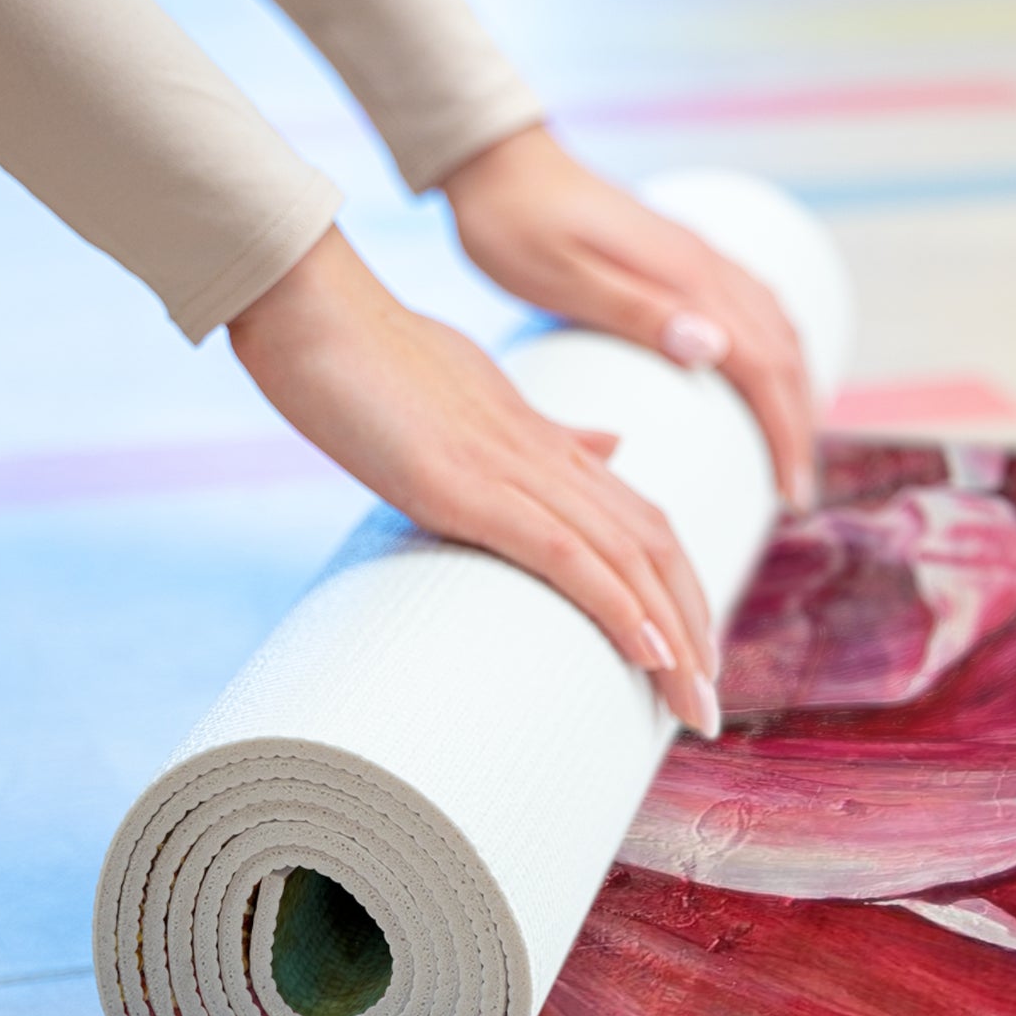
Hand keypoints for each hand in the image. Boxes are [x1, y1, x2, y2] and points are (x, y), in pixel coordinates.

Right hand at [228, 227, 720, 736]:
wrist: (310, 307)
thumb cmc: (374, 356)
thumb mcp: (479, 397)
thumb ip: (547, 432)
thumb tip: (608, 447)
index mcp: (549, 445)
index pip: (643, 524)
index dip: (678, 591)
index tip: (691, 655)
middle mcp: (549, 459)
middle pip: (655, 549)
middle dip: (691, 632)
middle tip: (704, 708)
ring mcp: (513, 471)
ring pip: (628, 558)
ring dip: (672, 639)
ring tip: (694, 707)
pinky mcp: (468, 489)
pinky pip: (566, 553)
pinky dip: (616, 604)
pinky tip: (649, 654)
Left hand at [442, 124, 816, 512]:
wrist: (493, 157)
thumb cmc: (513, 225)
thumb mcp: (562, 279)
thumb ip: (636, 313)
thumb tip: (715, 350)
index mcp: (687, 277)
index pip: (765, 368)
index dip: (785, 437)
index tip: (789, 497)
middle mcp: (707, 264)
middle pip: (785, 355)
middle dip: (799, 429)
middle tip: (794, 495)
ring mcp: (700, 256)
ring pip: (780, 330)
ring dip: (797, 392)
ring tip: (790, 450)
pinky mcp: (684, 256)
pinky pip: (759, 309)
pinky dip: (779, 353)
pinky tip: (769, 377)